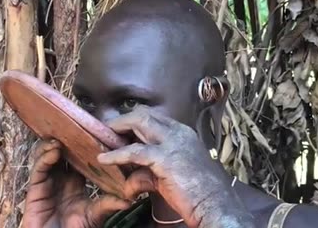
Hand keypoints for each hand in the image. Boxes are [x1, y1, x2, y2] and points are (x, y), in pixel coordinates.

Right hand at [22, 140, 129, 227]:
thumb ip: (109, 204)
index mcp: (75, 182)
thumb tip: (130, 198)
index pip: (79, 157)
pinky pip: (39, 169)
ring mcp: (47, 183)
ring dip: (54, 144)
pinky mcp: (34, 190)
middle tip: (75, 124)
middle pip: (62, 153)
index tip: (92, 130)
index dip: (83, 144)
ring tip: (63, 135)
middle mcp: (60, 179)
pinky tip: (54, 150)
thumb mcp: (95, 215)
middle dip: (66, 139)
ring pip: (47, 157)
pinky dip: (45, 158)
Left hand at [97, 106, 253, 227]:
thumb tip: (130, 179)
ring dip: (118, 128)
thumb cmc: (198, 192)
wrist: (215, 204)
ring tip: (102, 137)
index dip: (134, 120)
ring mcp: (173, 142)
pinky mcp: (165, 158)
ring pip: (138, 121)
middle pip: (144, 114)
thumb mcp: (172, 174)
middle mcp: (178, 132)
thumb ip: (151, 171)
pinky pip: (134, 152)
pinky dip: (117, 155)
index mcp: (183, 133)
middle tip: (106, 129)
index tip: (118, 129)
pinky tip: (104, 159)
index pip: (155, 117)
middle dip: (123, 120)